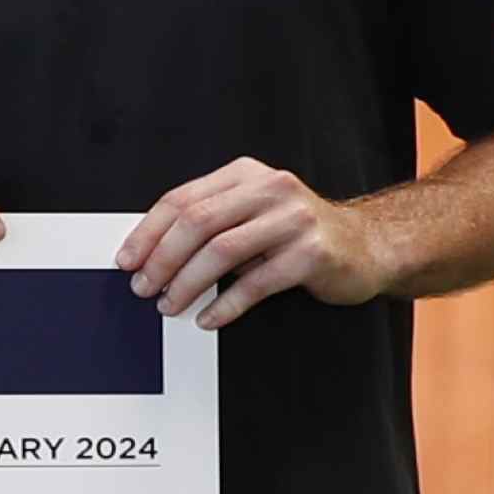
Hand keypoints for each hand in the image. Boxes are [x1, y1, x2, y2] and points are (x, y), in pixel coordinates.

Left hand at [120, 158, 384, 328]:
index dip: (148, 232)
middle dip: (162, 259)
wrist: (366, 246)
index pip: (183, 200)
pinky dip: (226, 304)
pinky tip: (209, 318)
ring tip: (170, 305)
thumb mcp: (251, 214)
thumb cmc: (296, 234)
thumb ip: (210, 222)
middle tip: (144, 287)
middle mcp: (271, 189)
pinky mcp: (313, 253)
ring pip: (222, 251)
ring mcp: (294, 219)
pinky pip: (257, 282)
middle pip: (198, 223)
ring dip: (188, 283)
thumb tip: (148, 255)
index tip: (127, 261)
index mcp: (246, 174)